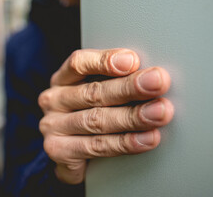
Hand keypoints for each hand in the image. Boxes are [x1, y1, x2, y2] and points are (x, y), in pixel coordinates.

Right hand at [38, 48, 173, 183]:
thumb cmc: (87, 113)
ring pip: (97, 120)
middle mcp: (54, 100)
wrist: (68, 152)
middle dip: (130, 87)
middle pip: (93, 92)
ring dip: (132, 116)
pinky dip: (125, 142)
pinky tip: (147, 138)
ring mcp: (53, 127)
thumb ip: (115, 81)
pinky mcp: (59, 151)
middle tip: (158, 82)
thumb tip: (152, 75)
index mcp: (63, 78)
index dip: (105, 61)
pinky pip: (97, 147)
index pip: (79, 63)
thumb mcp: (94, 91)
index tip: (132, 60)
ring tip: (159, 112)